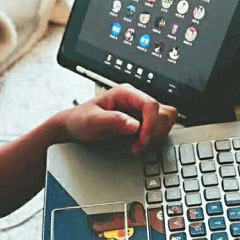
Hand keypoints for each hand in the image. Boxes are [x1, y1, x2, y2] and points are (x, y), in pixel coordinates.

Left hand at [57, 84, 176, 154]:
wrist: (74, 126)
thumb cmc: (81, 120)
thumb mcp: (92, 120)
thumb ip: (112, 121)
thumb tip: (134, 125)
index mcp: (126, 93)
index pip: (151, 104)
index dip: (151, 124)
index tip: (142, 140)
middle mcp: (136, 99)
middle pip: (163, 112)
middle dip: (155, 132)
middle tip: (138, 145)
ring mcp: (140, 110)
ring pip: (164, 119)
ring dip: (156, 135)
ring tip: (138, 145)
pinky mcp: (141, 121)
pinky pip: (158, 128)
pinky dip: (153, 138)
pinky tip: (138, 144)